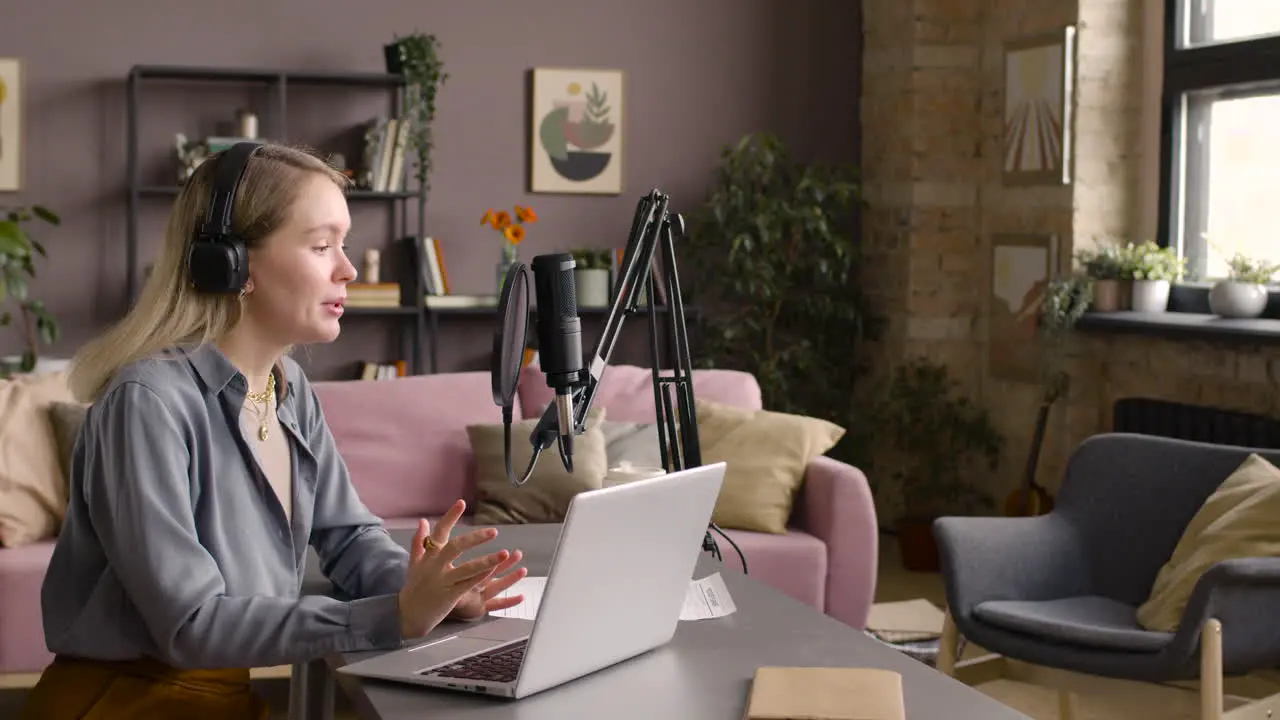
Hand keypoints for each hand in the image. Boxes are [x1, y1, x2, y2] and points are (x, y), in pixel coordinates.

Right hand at [397, 500, 516, 638]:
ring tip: (505, 554)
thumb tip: (423, 521)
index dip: (450, 517)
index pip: (439, 532)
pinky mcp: (450, 596)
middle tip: (493, 532)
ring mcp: (443, 581)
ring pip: (467, 568)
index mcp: (428, 556)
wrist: (406, 615)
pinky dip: (481, 577)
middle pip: (456, 547)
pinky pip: (469, 585)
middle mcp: (435, 566)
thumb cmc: (413, 588)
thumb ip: (419, 542)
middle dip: (475, 538)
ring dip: (487, 560)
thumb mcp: (414, 564)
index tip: (461, 502)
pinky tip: (494, 571)